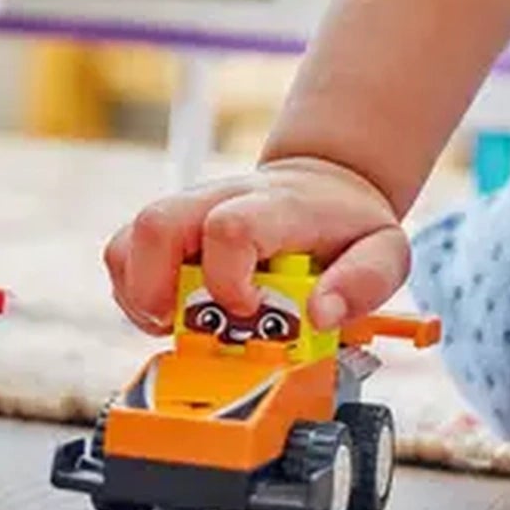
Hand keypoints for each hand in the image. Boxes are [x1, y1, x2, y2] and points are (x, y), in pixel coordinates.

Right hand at [104, 155, 409, 334]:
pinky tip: (168, 315)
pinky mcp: (167, 229)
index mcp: (275, 207)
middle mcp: (219, 200)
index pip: (229, 228)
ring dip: (137, 297)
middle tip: (183, 327)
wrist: (325, 183)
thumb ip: (362, 283)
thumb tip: (318, 314)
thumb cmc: (347, 225)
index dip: (226, 280)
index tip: (246, 312)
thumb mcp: (386, 251)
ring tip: (172, 325)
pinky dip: (133, 295)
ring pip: (126, 241)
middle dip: (155, 290)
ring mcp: (187, 212)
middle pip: (156, 224)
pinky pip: (123, 255)